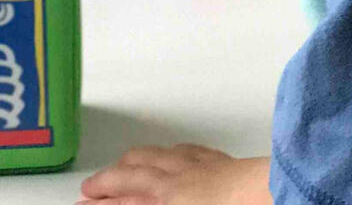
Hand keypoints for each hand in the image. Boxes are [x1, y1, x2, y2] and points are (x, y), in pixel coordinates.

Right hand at [77, 144, 272, 204]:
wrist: (267, 195)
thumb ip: (147, 201)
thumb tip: (130, 199)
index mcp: (165, 196)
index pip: (123, 197)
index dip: (101, 198)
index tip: (83, 201)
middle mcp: (176, 178)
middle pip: (133, 171)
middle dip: (109, 179)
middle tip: (92, 187)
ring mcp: (198, 165)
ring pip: (157, 155)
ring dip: (134, 161)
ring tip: (122, 166)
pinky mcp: (220, 160)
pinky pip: (187, 151)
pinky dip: (170, 153)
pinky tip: (171, 154)